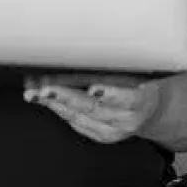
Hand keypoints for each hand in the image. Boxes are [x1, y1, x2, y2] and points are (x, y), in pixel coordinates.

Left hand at [25, 74, 161, 144]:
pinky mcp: (101, 136)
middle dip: (68, 98)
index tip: (94, 88)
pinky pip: (76, 122)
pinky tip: (45, 99)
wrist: (152, 110)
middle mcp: (127, 120)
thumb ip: (121, 67)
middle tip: (47, 88)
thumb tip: (91, 50)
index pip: (128, 98)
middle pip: (95, 109)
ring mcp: (113, 131)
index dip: (111, 94)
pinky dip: (59, 109)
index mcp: (143, 101)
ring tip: (34, 92)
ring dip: (55, 104)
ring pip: (80, 117)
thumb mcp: (142, 72)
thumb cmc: (144, 83)